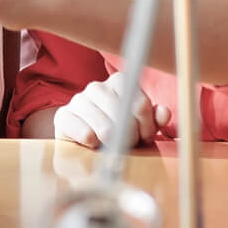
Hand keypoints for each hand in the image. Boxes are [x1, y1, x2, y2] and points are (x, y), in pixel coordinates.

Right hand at [52, 71, 169, 149]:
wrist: (85, 141)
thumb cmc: (118, 132)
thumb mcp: (141, 126)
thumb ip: (155, 119)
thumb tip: (164, 112)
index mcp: (119, 82)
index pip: (141, 104)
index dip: (146, 126)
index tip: (144, 137)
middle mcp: (97, 87)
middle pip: (123, 117)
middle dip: (129, 137)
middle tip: (126, 144)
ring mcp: (79, 100)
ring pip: (105, 128)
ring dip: (111, 143)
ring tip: (110, 145)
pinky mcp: (63, 116)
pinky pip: (85, 134)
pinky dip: (92, 144)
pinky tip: (93, 144)